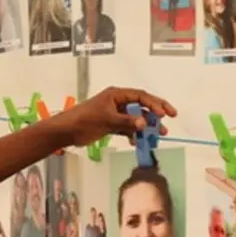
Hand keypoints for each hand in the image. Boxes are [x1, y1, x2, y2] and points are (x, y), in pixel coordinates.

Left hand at [52, 87, 175, 146]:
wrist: (67, 131)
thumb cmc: (84, 120)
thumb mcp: (106, 120)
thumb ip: (126, 121)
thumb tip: (144, 123)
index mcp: (116, 95)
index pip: (140, 96)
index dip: (154, 103)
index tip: (164, 114)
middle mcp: (117, 102)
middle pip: (141, 106)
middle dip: (155, 113)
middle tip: (168, 120)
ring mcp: (115, 113)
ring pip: (135, 118)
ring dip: (146, 126)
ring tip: (158, 134)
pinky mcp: (111, 124)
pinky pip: (127, 127)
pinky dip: (133, 134)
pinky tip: (137, 142)